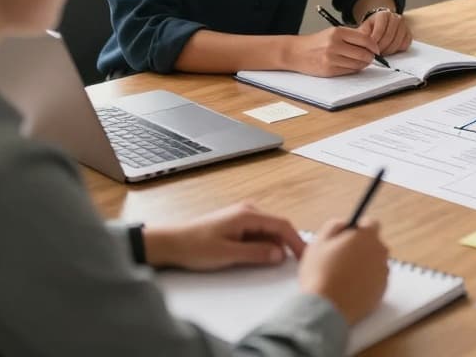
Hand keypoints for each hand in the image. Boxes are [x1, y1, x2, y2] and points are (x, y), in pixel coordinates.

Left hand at [142, 202, 304, 270]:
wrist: (170, 243)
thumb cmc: (195, 247)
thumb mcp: (228, 254)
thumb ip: (256, 254)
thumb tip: (280, 255)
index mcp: (247, 214)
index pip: (282, 225)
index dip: (296, 241)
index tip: (304, 256)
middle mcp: (248, 211)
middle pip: (277, 227)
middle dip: (287, 245)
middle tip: (294, 264)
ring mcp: (242, 216)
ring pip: (268, 231)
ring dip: (274, 246)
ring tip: (276, 263)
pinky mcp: (237, 224)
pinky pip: (258, 233)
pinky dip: (263, 245)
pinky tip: (260, 257)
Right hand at [284, 27, 380, 75]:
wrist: (296, 52)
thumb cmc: (316, 42)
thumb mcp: (333, 33)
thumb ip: (351, 37)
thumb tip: (372, 44)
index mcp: (337, 32)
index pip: (365, 40)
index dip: (374, 46)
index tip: (376, 49)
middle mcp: (334, 44)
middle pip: (363, 54)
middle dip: (371, 57)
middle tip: (371, 57)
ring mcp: (331, 58)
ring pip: (358, 64)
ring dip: (363, 64)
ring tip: (361, 61)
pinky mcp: (329, 70)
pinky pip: (349, 71)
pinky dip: (354, 69)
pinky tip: (351, 65)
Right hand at [299, 219, 389, 325]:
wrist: (326, 308)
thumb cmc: (320, 273)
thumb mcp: (319, 241)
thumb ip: (334, 225)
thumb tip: (344, 224)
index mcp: (367, 236)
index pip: (370, 223)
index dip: (357, 229)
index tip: (346, 237)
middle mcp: (380, 252)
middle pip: (373, 244)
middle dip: (360, 248)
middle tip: (340, 259)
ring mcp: (383, 273)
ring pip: (374, 263)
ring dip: (363, 266)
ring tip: (342, 277)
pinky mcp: (382, 291)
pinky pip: (375, 281)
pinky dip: (365, 283)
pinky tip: (348, 289)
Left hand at [360, 10, 411, 54]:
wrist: (381, 25)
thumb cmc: (372, 28)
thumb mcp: (364, 29)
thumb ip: (362, 35)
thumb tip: (362, 44)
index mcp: (384, 14)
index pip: (380, 29)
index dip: (374, 41)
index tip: (370, 49)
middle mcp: (396, 18)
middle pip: (389, 36)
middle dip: (381, 48)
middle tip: (375, 54)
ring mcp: (404, 25)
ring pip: (397, 42)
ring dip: (388, 50)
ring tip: (381, 53)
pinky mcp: (409, 34)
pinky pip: (405, 44)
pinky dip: (397, 50)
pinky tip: (389, 50)